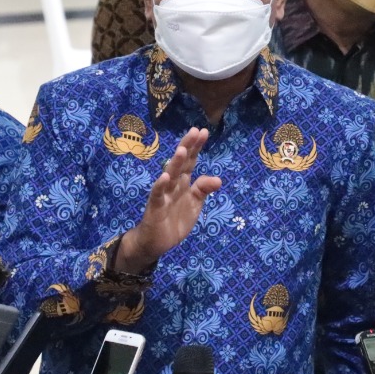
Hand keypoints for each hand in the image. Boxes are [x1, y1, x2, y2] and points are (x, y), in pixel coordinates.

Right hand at [117, 128, 220, 273]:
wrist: (157, 242)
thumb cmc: (175, 220)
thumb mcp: (194, 204)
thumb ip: (203, 189)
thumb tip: (218, 179)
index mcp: (184, 182)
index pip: (191, 161)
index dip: (196, 147)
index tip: (203, 131)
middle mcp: (173, 184)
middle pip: (181, 163)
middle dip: (187, 147)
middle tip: (194, 131)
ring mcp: (164, 194)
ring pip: (170, 175)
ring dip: (176, 163)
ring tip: (182, 149)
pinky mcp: (155, 206)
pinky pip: (158, 194)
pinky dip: (161, 186)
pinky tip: (165, 177)